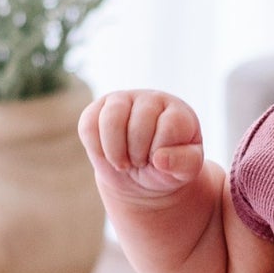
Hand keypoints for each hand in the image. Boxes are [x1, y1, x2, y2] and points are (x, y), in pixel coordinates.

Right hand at [80, 89, 209, 199]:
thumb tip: (160, 158)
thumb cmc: (166, 168)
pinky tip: (108, 156)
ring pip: (111, 118)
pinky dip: (96, 149)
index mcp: (178, 111)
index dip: (160, 151)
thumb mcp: (185, 170)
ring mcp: (123, 100)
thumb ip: (184, 164)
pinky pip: (88, 125)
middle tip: (140, 164)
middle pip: (139, 123)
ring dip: (115, 151)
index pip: (170, 125)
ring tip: (122, 163)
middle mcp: (151, 99)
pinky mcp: (98, 109)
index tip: (159, 162)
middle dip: (137, 154)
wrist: (140, 173)